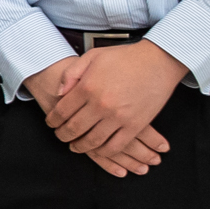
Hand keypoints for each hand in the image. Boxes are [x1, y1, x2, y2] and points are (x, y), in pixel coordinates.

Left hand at [40, 42, 184, 175]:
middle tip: (60, 136)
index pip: (62, 111)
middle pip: (74, 129)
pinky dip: (103, 152)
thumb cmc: (125, 57)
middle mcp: (100, 104)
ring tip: (75, 146)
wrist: (158, 61)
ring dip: (80, 147)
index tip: (51, 123)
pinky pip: (115, 146)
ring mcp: (118, 117)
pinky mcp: (134, 126)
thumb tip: (59, 93)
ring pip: (92, 141)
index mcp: (87, 87)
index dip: (53, 120)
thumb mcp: (93, 57)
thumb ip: (71, 73)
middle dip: (62, 135)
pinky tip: (97, 149)